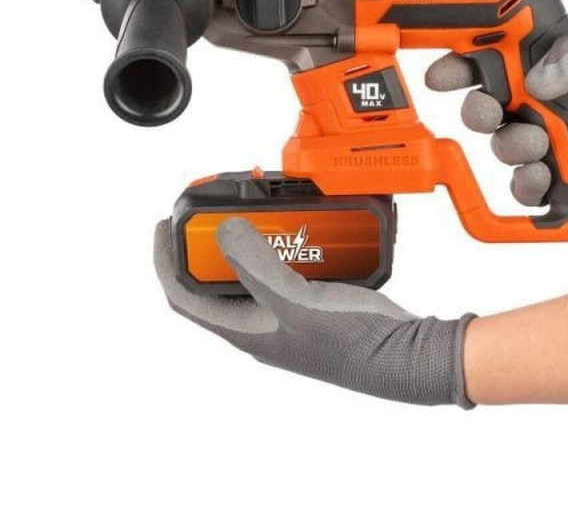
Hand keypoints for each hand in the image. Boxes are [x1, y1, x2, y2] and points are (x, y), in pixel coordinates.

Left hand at [153, 218, 474, 406]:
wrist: (403, 354)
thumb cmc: (353, 339)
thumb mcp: (297, 300)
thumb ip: (257, 266)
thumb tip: (224, 230)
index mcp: (246, 330)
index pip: (185, 297)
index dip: (166, 262)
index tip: (164, 225)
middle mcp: (260, 325)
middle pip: (216, 283)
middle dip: (209, 246)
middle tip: (214, 212)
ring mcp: (285, 317)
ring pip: (250, 276)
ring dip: (247, 244)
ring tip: (256, 215)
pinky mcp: (310, 306)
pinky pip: (282, 272)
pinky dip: (282, 249)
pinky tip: (298, 232)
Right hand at [426, 33, 567, 204]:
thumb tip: (536, 80)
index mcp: (548, 69)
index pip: (492, 63)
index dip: (462, 66)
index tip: (444, 75)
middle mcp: (541, 104)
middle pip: (486, 109)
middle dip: (478, 111)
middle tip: (491, 112)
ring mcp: (551, 141)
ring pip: (504, 148)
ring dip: (510, 148)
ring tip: (539, 145)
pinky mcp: (565, 174)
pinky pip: (529, 186)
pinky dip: (527, 187)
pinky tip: (544, 177)